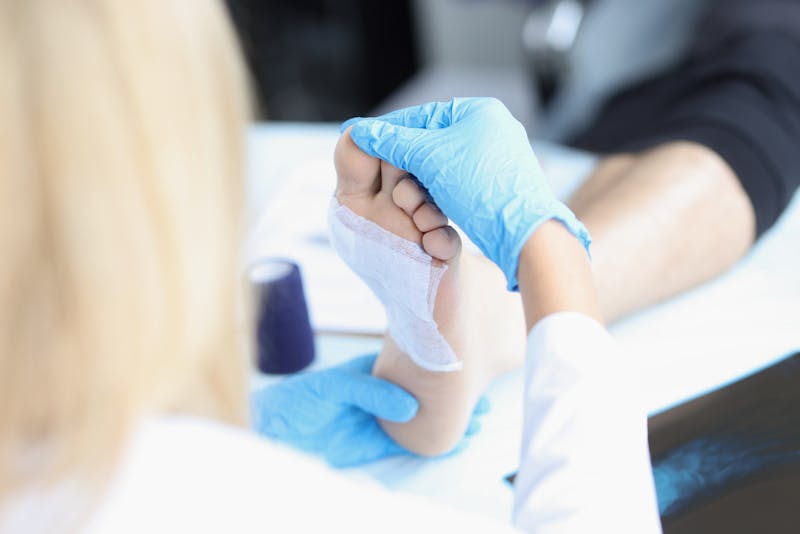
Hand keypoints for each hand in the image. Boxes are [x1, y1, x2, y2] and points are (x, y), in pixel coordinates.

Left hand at [251, 353, 490, 466]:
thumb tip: (409, 406)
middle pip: (425, 395)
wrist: (274, 432)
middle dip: (453, 398)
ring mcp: (379, 420)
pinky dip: (431, 445)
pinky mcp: (373, 444)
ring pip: (422, 421)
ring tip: (478, 424)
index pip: (413, 366)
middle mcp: (380, 395)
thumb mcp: (331, 388)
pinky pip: (408, 445)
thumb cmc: (297, 399)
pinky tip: (451, 444)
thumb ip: (369, 393)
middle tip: (483, 401)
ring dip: (448, 422)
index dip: (439, 368)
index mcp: (370, 371)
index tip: (465, 369)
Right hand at [343, 97, 589, 290]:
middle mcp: (492, 129)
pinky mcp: (498, 185)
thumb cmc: (479, 187)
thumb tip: (361, 131)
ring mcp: (497, 158)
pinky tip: (429, 206)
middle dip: (407, 161)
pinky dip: (440, 192)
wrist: (521, 232)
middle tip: (381, 173)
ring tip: (406, 196)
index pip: (422, 116)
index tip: (363, 140)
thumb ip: (393, 142)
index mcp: (480, 111)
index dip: (389, 130)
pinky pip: (459, 183)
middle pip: (432, 141)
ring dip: (422, 181)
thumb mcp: (429, 158)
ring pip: (444, 165)